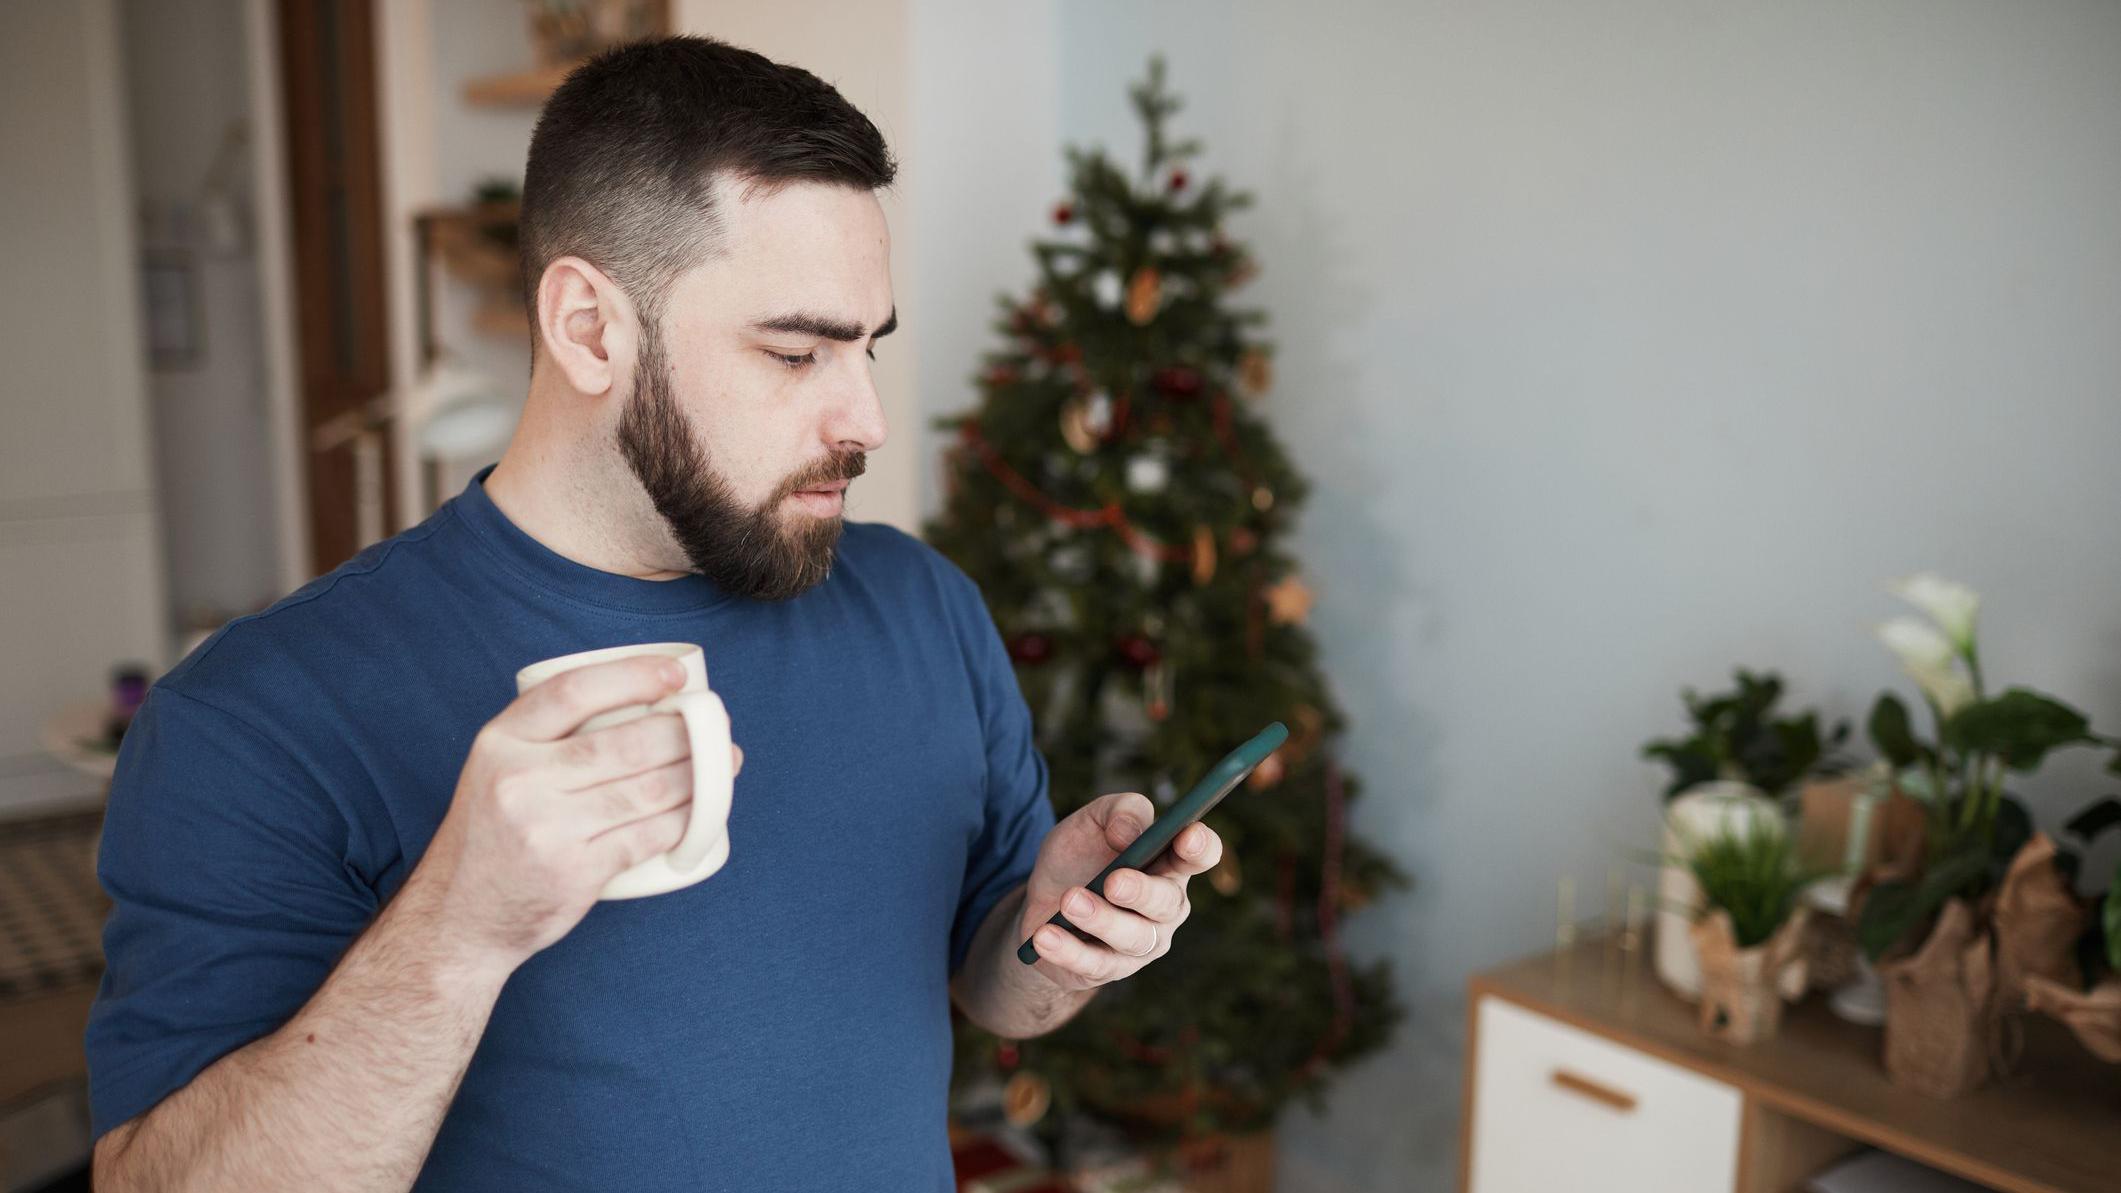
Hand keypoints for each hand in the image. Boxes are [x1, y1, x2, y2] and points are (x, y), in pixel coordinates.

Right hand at [409, 656, 743, 971]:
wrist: (459, 915)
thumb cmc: (493, 832)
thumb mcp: (497, 768)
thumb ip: (548, 735)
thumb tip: (642, 701)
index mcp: (501, 741)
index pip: (574, 691)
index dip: (633, 675)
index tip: (676, 675)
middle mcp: (520, 780)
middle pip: (627, 743)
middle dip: (686, 733)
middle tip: (716, 731)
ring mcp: (547, 828)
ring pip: (648, 790)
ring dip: (700, 776)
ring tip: (723, 767)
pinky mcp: (574, 872)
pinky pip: (648, 836)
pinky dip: (686, 822)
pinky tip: (704, 811)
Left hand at [1016, 792, 1222, 992]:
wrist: (1041, 899)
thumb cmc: (1080, 855)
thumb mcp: (1092, 820)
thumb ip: (1118, 811)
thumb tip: (1128, 833)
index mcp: (1170, 863)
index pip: (1201, 855)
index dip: (1201, 847)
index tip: (1187, 835)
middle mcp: (1166, 907)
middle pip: (1167, 903)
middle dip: (1141, 892)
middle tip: (1113, 881)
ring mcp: (1142, 943)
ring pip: (1132, 938)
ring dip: (1100, 919)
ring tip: (1068, 900)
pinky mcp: (1108, 969)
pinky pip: (1094, 964)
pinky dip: (1068, 950)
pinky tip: (1045, 937)